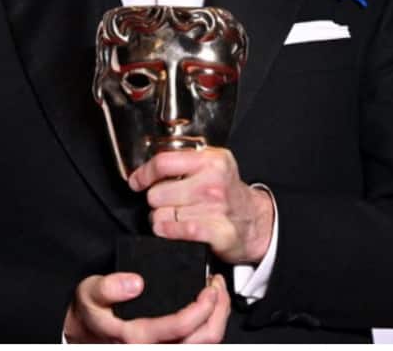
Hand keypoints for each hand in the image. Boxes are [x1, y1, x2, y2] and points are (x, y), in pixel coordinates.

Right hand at [63, 272, 229, 342]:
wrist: (85, 331)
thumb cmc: (91, 312)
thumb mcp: (90, 293)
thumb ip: (109, 287)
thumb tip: (135, 283)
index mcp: (137, 338)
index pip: (181, 327)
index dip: (203, 307)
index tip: (210, 286)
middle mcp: (154, 349)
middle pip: (203, 341)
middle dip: (219, 312)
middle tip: (219, 286)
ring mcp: (163, 350)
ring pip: (205, 344)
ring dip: (217, 319)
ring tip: (218, 294)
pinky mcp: (169, 346)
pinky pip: (198, 343)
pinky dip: (209, 324)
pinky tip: (208, 306)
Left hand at [128, 148, 274, 264]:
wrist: (255, 220)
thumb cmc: (227, 192)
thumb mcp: (213, 165)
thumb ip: (184, 161)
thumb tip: (147, 169)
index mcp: (210, 160)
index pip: (163, 162)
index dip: (144, 174)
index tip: (137, 182)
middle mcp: (213, 182)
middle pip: (157, 194)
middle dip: (156, 201)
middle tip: (166, 203)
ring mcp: (217, 207)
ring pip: (161, 215)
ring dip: (161, 220)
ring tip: (173, 217)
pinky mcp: (218, 231)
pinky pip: (177, 230)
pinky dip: (168, 232)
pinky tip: (171, 229)